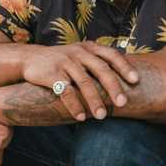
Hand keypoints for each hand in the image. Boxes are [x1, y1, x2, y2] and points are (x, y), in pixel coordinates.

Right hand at [21, 42, 137, 120]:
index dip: (124, 67)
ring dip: (94, 101)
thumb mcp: (80, 54)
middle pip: (100, 69)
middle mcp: (79, 52)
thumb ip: (98, 61)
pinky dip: (74, 105)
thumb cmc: (62, 61)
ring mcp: (65, 62)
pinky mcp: (51, 74)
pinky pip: (66, 91)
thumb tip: (125, 77)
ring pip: (84, 82)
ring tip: (101, 116)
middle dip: (113, 87)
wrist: (30, 58)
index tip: (136, 80)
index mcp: (89, 48)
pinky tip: (80, 117)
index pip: (111, 54)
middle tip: (123, 103)